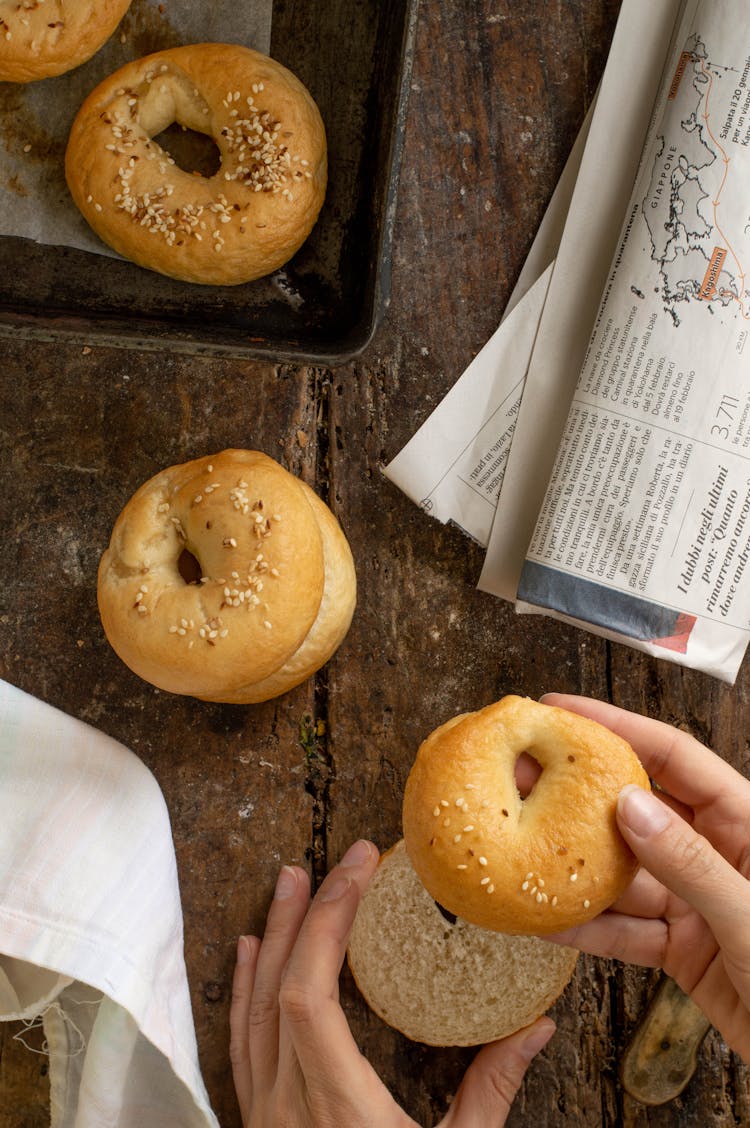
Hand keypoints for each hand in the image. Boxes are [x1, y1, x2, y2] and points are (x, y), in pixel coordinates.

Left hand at [229, 839, 555, 1126]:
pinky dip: (246, 988)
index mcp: (335, 1109)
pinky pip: (242, 1042)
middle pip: (278, 988)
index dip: (327, 924)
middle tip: (336, 861)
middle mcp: (287, 1106)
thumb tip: (537, 1026)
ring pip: (253, 1009)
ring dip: (274, 939)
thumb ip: (490, 1094)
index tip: (358, 872)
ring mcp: (266, 1116)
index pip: (309, 995)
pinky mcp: (262, 1122)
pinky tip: (253, 953)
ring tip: (291, 883)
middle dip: (308, 914)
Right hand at [541, 693, 749, 1061]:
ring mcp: (698, 902)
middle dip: (580, 795)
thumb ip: (691, 864)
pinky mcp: (684, 950)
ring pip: (625, 875)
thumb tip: (629, 806)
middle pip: (639, 811)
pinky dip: (588, 929)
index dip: (619, 728)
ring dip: (576, 868)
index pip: (675, 758)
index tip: (563, 711)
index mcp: (747, 825)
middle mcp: (718, 855)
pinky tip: (547, 922)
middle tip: (522, 777)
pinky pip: (626, 931)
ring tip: (521, 848)